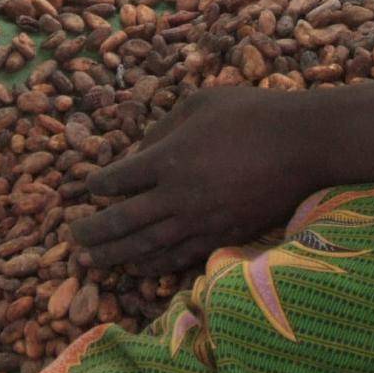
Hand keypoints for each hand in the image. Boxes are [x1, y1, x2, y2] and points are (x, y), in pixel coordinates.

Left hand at [71, 86, 322, 277]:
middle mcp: (178, 196)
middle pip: (122, 221)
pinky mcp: (223, 236)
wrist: (302, 145)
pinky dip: (153, 266)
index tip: (88, 188)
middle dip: (93, 232)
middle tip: (72, 239)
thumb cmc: (250, 113)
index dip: (98, 185)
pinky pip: (179, 258)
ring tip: (91, 262)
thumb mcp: (199, 103)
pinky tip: (138, 269)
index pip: (118, 179)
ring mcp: (200, 221)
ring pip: (146, 247)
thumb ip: (163, 126)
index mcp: (168, 157)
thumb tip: (140, 150)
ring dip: (115, 256)